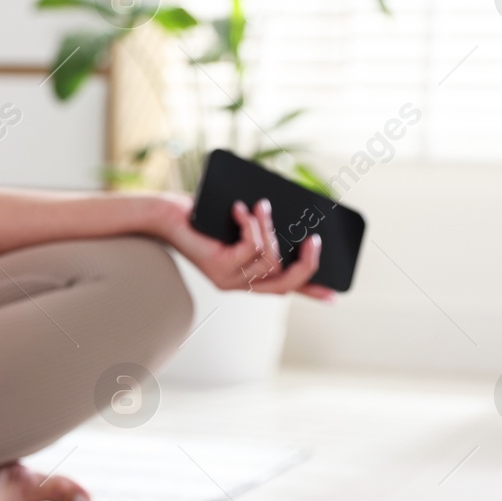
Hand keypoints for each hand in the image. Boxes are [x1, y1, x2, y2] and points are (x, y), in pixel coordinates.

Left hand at [148, 192, 335, 300]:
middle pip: (286, 283)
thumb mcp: (243, 226)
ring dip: (270, 227)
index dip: (312, 292)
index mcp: (248, 277)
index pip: (286, 289)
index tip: (335, 295)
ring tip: (261, 205)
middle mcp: (239, 284)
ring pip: (270, 259)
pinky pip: (250, 247)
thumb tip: (295, 224)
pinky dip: (250, 223)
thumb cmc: (204, 218)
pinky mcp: (217, 266)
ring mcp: (227, 279)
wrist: (166, 216)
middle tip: (313, 238)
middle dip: (306, 262)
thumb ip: (266, 232)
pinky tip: (240, 208)